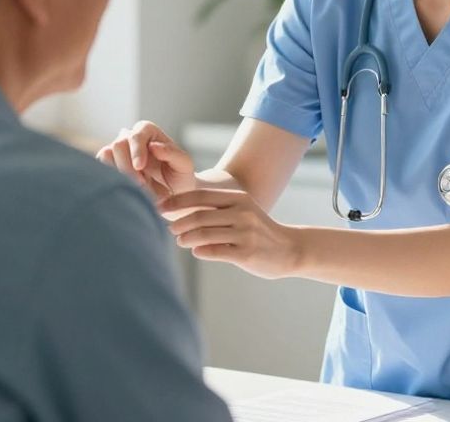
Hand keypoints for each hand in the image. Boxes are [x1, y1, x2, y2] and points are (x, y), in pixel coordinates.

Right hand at [97, 121, 197, 202]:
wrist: (172, 196)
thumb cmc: (179, 178)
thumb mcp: (184, 166)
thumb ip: (173, 154)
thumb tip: (153, 146)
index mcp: (149, 132)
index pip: (137, 134)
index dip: (136, 150)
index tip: (140, 167)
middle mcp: (131, 137)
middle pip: (119, 144)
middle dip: (128, 167)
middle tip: (140, 185)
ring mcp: (118, 151)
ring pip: (106, 155)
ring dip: (119, 173)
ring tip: (135, 187)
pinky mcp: (109, 165)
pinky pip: (101, 167)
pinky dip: (111, 178)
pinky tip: (125, 187)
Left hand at [158, 188, 301, 279]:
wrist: (290, 249)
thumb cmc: (258, 230)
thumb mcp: (242, 211)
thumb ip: (217, 209)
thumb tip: (181, 213)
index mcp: (238, 198)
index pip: (200, 196)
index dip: (177, 202)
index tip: (160, 208)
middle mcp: (242, 213)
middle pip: (199, 216)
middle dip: (179, 223)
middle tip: (170, 228)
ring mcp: (245, 233)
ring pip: (203, 234)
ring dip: (185, 238)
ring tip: (180, 241)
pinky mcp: (245, 253)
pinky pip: (214, 251)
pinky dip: (200, 251)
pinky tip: (196, 251)